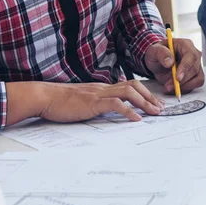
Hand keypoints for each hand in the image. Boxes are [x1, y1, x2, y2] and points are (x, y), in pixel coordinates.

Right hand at [38, 80, 164, 122]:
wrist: (44, 97)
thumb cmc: (62, 102)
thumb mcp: (85, 101)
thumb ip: (99, 103)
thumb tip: (112, 110)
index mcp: (103, 88)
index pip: (129, 85)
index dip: (145, 93)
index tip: (156, 103)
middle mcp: (104, 88)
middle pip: (134, 85)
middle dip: (150, 96)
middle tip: (161, 108)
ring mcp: (99, 94)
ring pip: (128, 92)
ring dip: (144, 103)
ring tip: (155, 112)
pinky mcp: (93, 102)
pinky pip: (115, 104)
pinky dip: (128, 111)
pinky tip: (136, 119)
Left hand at [145, 38, 204, 92]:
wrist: (158, 62)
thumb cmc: (158, 54)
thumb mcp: (154, 50)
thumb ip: (160, 53)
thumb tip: (169, 61)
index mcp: (186, 45)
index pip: (191, 56)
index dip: (185, 68)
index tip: (177, 78)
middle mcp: (194, 55)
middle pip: (195, 70)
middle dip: (182, 81)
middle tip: (168, 86)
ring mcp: (196, 66)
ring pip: (197, 79)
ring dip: (184, 86)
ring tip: (169, 87)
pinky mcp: (195, 76)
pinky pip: (194, 85)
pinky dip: (183, 89)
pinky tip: (173, 88)